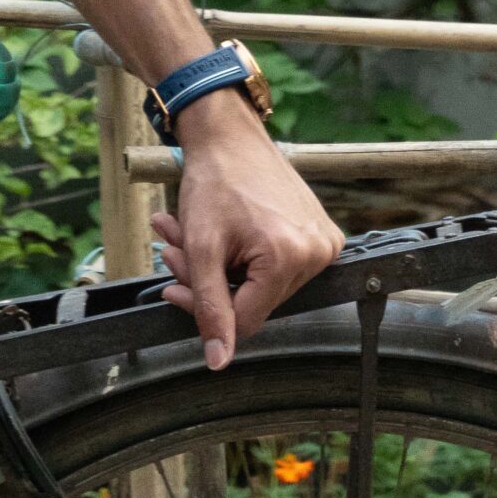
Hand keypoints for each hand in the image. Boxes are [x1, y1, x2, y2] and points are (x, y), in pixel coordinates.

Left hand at [150, 87, 342, 370]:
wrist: (228, 135)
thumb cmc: (213, 181)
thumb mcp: (201, 247)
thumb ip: (210, 307)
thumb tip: (219, 362)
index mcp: (289, 259)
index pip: (245, 320)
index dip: (203, 309)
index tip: (172, 285)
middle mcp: (317, 254)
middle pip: (254, 301)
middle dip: (207, 281)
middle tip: (174, 249)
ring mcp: (324, 244)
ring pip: (262, 285)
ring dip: (221, 268)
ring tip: (187, 235)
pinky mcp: (321, 234)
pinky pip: (278, 265)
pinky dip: (242, 256)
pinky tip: (217, 234)